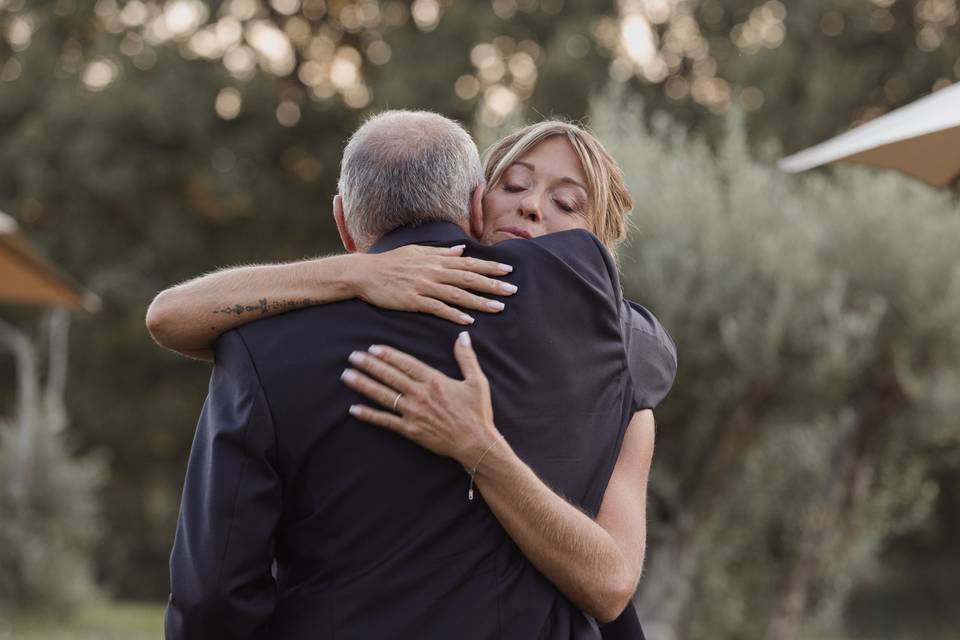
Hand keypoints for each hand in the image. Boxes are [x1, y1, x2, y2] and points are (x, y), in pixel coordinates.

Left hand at [340, 332, 500, 467]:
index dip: (388, 355)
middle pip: (390, 376)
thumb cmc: (477, 412)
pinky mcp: (410, 430)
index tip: (373, 348)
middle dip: (369, 365)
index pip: (406, 363)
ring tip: (347, 376)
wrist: (475, 443)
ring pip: (383, 395)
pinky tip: (353, 409)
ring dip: (363, 385)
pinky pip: (385, 421)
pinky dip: (369, 415)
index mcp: (434, 380)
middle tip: (352, 356)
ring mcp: (413, 412)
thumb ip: (466, 358)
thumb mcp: (477, 381)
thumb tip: (463, 336)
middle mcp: (420, 394)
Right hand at [351, 245, 516, 324]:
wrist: (365, 273)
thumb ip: (441, 252)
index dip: (490, 266)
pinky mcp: (414, 301)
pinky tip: (468, 321)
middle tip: (513, 290)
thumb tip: (462, 250)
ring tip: (498, 307)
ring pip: (457, 294)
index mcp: (436, 260)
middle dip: (492, 284)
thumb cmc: (391, 262)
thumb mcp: (417, 251)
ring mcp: (424, 286)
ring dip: (479, 301)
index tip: (508, 270)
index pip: (469, 263)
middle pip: (469, 278)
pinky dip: (454, 314)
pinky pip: (438, 308)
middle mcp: (433, 272)